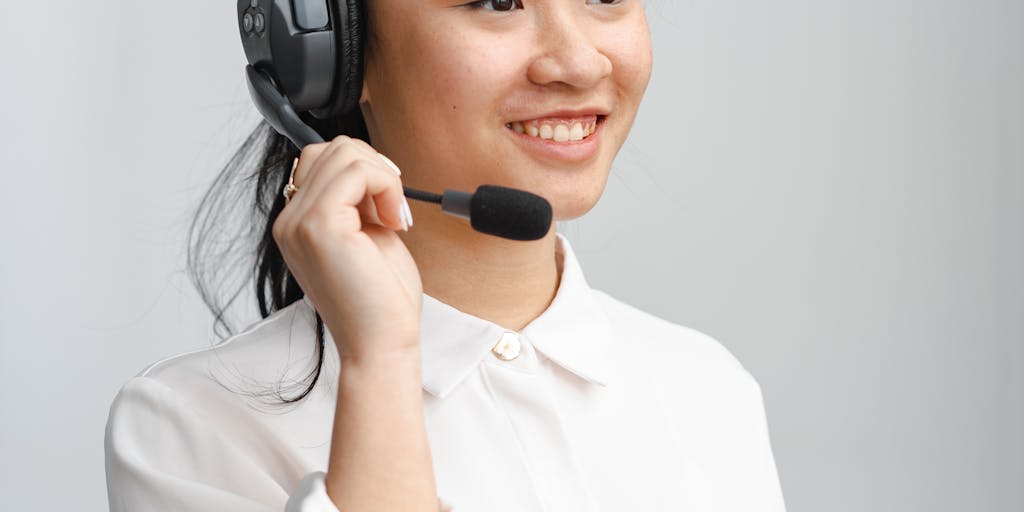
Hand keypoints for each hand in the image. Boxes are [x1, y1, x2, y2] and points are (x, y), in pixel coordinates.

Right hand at [272, 135, 421, 363]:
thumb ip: (357, 200)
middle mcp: (288, 221)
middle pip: (330, 148)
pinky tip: (394, 221)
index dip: (363, 171)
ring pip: (344, 152)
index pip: (319, 159)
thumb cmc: (380, 300)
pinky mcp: (319, 225)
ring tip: (393, 218)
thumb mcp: (365, 235)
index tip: (387, 204)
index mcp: (297, 224)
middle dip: (374, 168)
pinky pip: (357, 171)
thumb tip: (367, 164)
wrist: (380, 343)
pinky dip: (386, 185)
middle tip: (393, 210)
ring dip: (383, 178)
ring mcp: (298, 222)